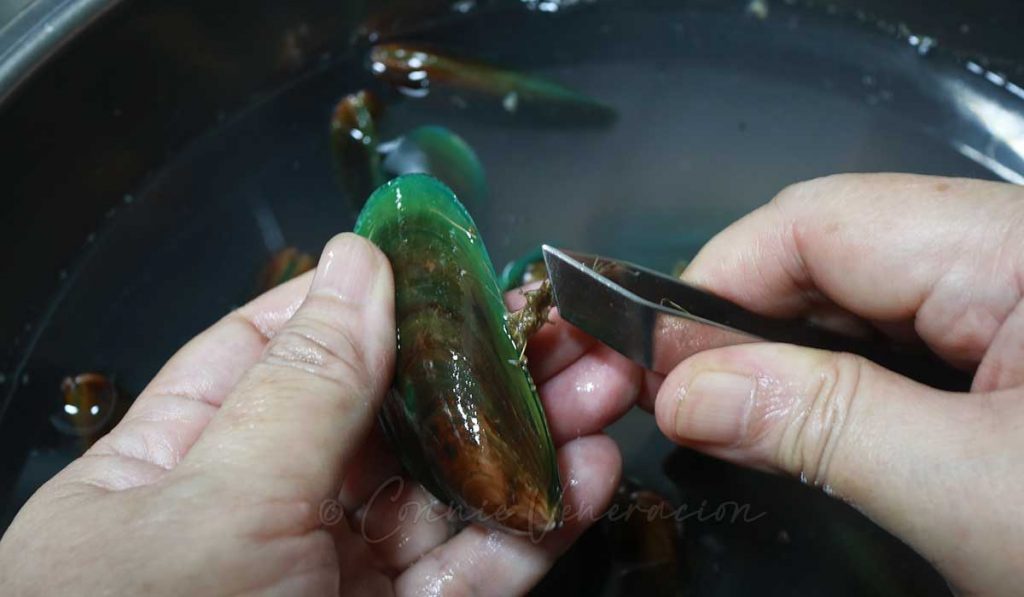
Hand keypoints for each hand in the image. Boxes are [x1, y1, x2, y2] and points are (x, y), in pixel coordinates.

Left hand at [0, 233, 636, 595]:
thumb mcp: (217, 507)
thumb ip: (304, 386)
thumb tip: (362, 257)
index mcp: (176, 465)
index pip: (269, 350)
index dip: (355, 299)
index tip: (439, 257)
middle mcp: (260, 514)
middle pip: (380, 416)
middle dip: (471, 365)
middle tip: (560, 321)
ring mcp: (337, 579)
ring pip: (442, 490)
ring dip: (526, 435)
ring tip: (607, 383)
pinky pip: (473, 569)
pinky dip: (534, 524)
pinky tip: (589, 472)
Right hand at [649, 174, 1023, 595]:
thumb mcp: (975, 496)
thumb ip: (821, 426)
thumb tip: (681, 389)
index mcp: (1019, 251)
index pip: (819, 222)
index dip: (718, 282)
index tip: (654, 363)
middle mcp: (1015, 254)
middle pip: (833, 251)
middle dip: (743, 323)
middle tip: (681, 404)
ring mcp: (1016, 300)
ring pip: (857, 297)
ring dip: (784, 355)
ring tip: (729, 418)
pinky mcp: (1015, 348)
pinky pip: (897, 338)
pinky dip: (834, 378)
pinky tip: (801, 421)